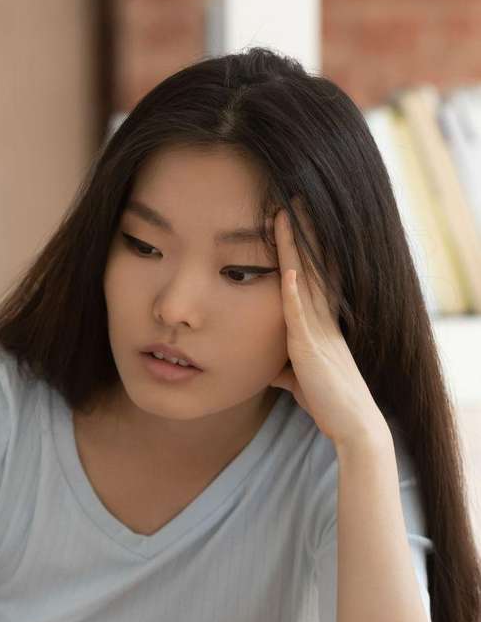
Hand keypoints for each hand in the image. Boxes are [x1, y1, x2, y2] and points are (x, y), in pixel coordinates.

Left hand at [268, 197, 389, 448]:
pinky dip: (294, 292)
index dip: (298, 245)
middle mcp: (320, 319)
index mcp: (318, 322)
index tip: (289, 216)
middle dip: (298, 233)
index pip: (307, 274)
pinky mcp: (311, 348)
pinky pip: (301, 315)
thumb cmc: (326, 400)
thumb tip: (268, 366)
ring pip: (304, 280)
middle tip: (290, 197)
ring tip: (285, 214)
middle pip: (308, 266)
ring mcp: (317, 330)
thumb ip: (282, 365)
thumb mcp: (298, 377)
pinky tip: (288, 270)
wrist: (352, 423)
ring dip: (294, 249)